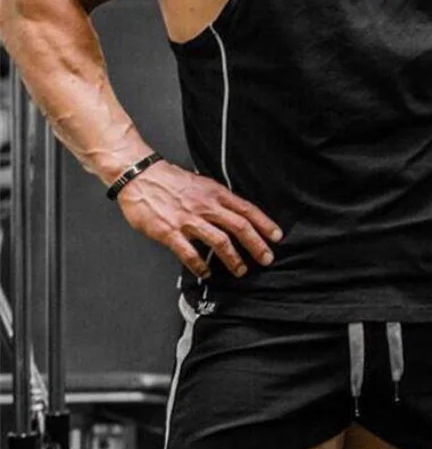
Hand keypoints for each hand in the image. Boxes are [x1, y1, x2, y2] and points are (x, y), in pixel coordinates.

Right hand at [117, 161, 281, 278]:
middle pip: (239, 227)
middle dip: (256, 245)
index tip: (276, 237)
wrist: (139, 175)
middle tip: (266, 258)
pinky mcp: (169, 231)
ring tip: (241, 270)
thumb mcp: (202, 184)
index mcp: (214, 193)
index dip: (264, 224)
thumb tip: (237, 214)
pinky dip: (200, 265)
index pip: (247, 209)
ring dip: (234, 258)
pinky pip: (189, 252)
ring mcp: (188, 219)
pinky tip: (206, 273)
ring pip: (219, 241)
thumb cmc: (169, 181)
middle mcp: (205, 206)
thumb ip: (219, 200)